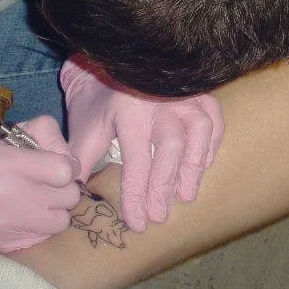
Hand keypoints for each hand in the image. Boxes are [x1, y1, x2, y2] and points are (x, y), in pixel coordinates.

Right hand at [0, 114, 79, 252]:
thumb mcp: (13, 134)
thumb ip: (48, 135)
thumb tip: (72, 163)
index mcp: (4, 160)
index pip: (64, 171)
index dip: (67, 167)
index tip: (58, 167)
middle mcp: (3, 194)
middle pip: (68, 197)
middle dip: (63, 189)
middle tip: (48, 185)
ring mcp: (1, 225)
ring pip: (61, 221)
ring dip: (54, 211)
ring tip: (37, 202)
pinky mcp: (1, 247)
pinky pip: (43, 238)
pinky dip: (40, 228)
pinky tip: (24, 218)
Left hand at [61, 56, 223, 231]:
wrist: (104, 66)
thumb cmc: (94, 104)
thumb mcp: (84, 130)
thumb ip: (80, 161)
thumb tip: (75, 195)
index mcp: (127, 109)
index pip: (137, 159)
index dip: (137, 193)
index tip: (137, 222)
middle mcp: (157, 99)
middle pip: (171, 145)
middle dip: (166, 184)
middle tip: (160, 215)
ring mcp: (180, 93)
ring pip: (198, 128)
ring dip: (194, 165)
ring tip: (186, 194)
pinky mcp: (195, 90)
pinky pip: (213, 115)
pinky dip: (211, 141)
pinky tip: (203, 164)